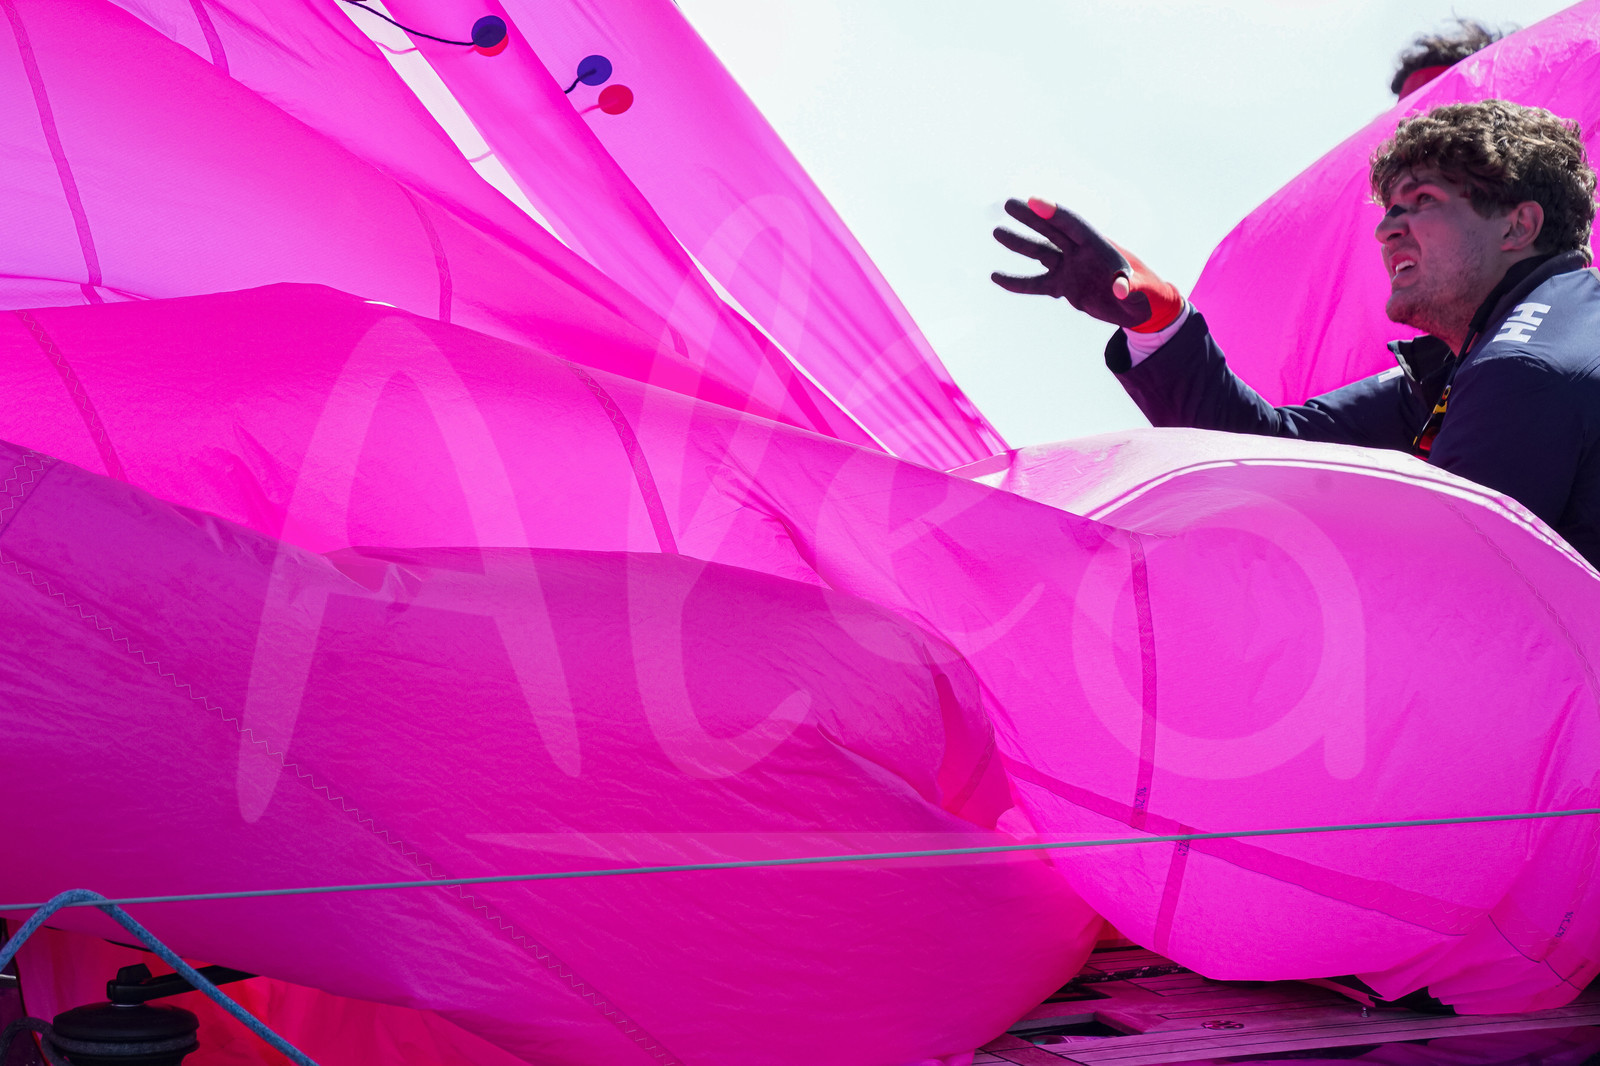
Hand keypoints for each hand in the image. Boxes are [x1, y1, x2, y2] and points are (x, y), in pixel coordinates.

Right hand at [991, 198, 1183, 332]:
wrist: (1140, 309)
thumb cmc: (1145, 295)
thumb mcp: (1142, 291)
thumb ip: (1131, 287)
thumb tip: (1120, 287)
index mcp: (1099, 247)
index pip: (1074, 226)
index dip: (1055, 214)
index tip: (1035, 200)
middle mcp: (1080, 253)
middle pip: (1052, 230)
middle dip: (1031, 217)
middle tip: (1008, 204)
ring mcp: (1070, 268)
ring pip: (1040, 252)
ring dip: (1019, 243)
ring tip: (997, 232)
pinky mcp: (1064, 286)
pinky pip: (1036, 283)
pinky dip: (1017, 282)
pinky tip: (996, 277)